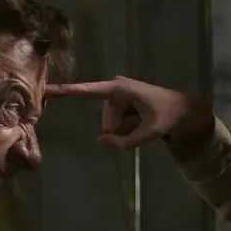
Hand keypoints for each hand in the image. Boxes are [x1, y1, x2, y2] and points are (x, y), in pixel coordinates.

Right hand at [45, 77, 213, 148]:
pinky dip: (129, 129)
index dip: (66, 91)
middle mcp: (115, 89)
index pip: (88, 91)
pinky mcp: (121, 104)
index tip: (46, 89)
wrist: (184, 110)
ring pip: (112, 125)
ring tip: (146, 123)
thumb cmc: (169, 116)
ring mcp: (117, 97)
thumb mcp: (150, 132)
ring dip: (127, 130)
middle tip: (145, 126)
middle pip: (108, 121)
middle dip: (122, 130)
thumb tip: (102, 140)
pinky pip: (117, 125)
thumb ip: (125, 141)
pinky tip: (144, 122)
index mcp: (120, 89)